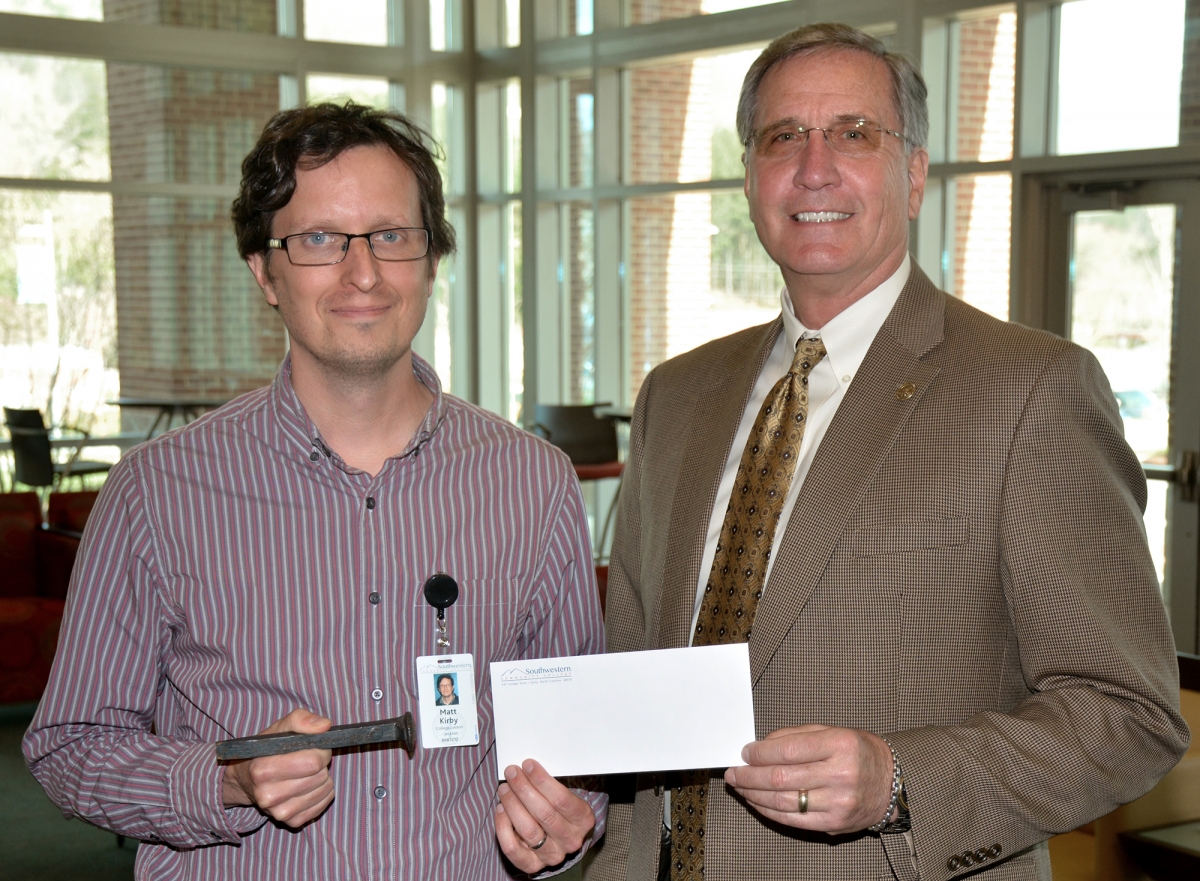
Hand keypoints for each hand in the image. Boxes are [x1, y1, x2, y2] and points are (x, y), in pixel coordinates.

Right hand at [221, 708, 334, 827]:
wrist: (245, 779)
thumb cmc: (267, 749)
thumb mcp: (279, 728)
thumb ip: (301, 719)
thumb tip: (325, 726)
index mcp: (263, 770)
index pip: (312, 762)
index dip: (321, 750)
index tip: (315, 746)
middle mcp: (268, 796)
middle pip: (320, 776)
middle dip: (321, 763)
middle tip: (310, 758)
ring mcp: (279, 812)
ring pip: (325, 789)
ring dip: (322, 777)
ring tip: (306, 772)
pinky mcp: (291, 822)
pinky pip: (324, 804)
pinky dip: (322, 792)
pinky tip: (308, 785)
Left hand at [494, 759, 595, 871]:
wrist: (561, 839)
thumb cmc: (561, 810)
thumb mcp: (567, 796)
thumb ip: (551, 785)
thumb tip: (527, 768)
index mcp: (584, 819)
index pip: (562, 799)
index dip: (542, 781)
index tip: (527, 765)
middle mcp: (570, 839)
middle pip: (544, 813)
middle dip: (524, 789)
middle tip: (512, 773)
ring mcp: (552, 854)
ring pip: (528, 829)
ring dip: (512, 805)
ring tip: (504, 789)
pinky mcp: (533, 864)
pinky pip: (513, 848)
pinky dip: (503, 827)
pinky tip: (501, 809)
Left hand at [723, 724, 893, 834]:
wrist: (893, 783)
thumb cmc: (859, 752)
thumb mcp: (833, 731)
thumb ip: (796, 735)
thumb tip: (759, 746)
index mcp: (840, 745)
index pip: (788, 750)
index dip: (759, 753)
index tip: (745, 752)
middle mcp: (840, 775)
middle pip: (780, 778)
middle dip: (749, 775)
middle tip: (733, 772)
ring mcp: (838, 803)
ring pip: (783, 801)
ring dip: (754, 795)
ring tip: (740, 787)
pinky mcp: (835, 823)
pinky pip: (793, 820)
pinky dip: (769, 811)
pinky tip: (757, 802)